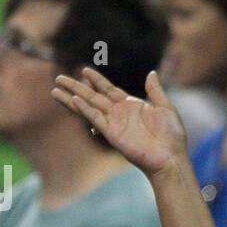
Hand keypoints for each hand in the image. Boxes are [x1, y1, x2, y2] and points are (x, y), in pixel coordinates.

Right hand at [52, 69, 187, 177]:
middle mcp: (119, 114)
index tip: (84, 70)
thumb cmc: (172, 136)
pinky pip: (96, 119)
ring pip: (88, 107)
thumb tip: (152, 73)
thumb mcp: (165, 107)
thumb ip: (155, 91)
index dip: (97, 80)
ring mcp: (114, 124)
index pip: (109, 89)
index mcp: (131, 106)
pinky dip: (84, 110)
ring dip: (72, 98)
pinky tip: (74, 101)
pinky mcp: (112, 134)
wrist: (170, 156)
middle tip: (60, 77)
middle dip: (76, 87)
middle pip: (92, 96)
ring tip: (55, 90)